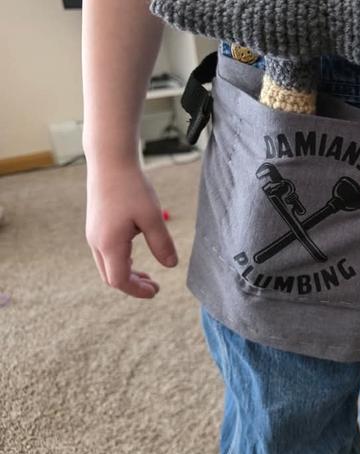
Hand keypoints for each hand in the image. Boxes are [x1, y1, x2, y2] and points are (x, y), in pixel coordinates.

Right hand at [85, 163, 177, 298]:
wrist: (110, 162)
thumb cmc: (132, 188)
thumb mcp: (152, 217)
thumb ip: (161, 244)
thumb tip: (171, 266)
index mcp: (109, 244)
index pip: (119, 280)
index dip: (137, 290)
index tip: (156, 291)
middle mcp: (96, 242)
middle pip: (110, 276)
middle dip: (132, 284)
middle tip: (154, 286)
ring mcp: (93, 234)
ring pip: (107, 265)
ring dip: (126, 273)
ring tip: (146, 275)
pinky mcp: (96, 225)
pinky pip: (105, 252)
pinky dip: (120, 261)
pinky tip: (133, 257)